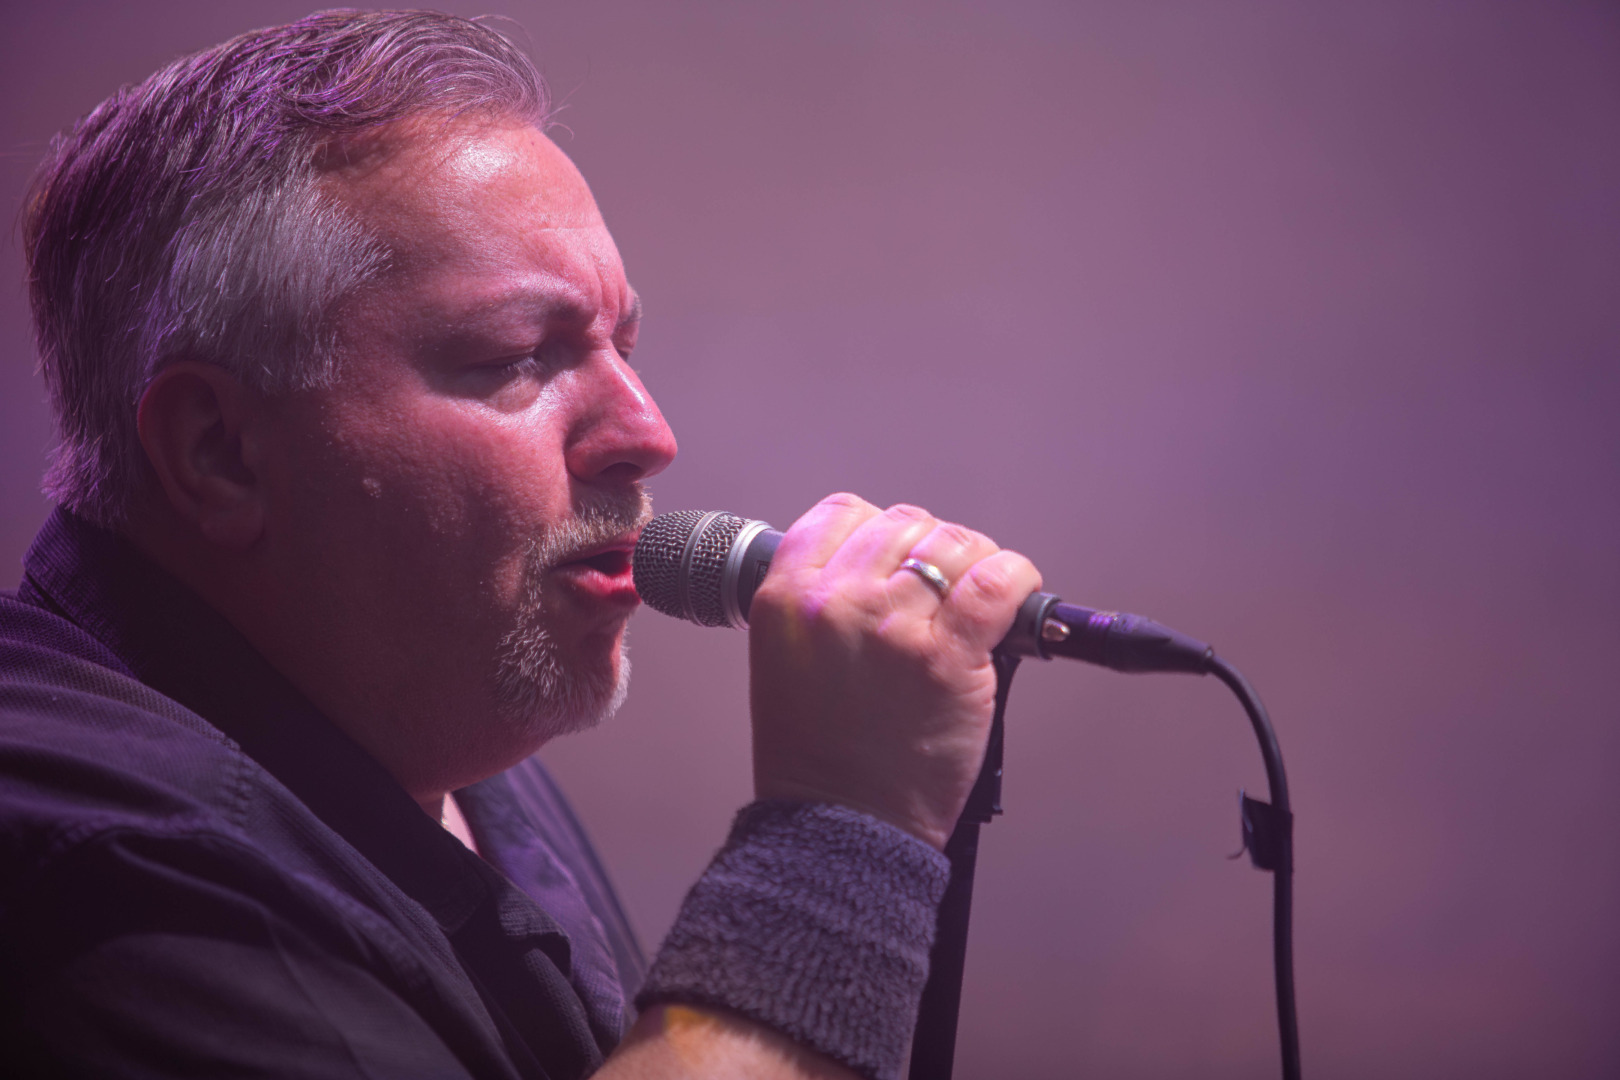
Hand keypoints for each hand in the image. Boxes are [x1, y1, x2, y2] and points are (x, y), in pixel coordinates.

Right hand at [747, 493, 1041, 849]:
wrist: (839, 825)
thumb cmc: (816, 753)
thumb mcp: (785, 658)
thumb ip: (821, 602)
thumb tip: (888, 562)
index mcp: (785, 598)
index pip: (842, 512)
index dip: (877, 529)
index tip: (896, 556)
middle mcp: (835, 602)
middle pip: (903, 524)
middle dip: (929, 549)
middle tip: (941, 590)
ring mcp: (892, 626)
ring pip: (952, 544)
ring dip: (973, 562)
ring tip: (975, 597)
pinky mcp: (946, 657)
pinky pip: (996, 581)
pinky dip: (1015, 576)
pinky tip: (1014, 591)